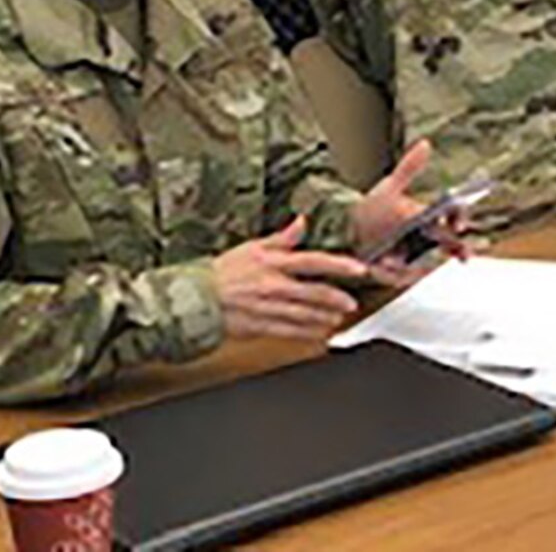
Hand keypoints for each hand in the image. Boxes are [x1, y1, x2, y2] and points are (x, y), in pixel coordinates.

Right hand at [210, 217, 368, 341]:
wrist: (197, 298)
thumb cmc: (224, 272)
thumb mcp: (253, 247)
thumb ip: (282, 238)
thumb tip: (302, 221)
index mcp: (273, 263)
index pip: (312, 261)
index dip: (338, 265)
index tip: (358, 269)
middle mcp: (273, 285)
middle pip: (313, 292)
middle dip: (336, 299)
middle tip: (352, 302)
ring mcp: (267, 308)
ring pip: (304, 314)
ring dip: (324, 317)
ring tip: (338, 318)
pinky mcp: (260, 326)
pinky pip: (289, 332)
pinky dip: (306, 333)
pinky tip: (319, 334)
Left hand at [351, 140, 474, 285]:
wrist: (346, 230)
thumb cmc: (373, 208)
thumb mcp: (390, 188)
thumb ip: (409, 167)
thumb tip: (426, 144)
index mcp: (427, 215)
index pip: (454, 215)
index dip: (460, 218)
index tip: (458, 224)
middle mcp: (426, 236)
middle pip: (450, 244)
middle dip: (458, 250)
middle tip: (462, 255)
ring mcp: (414, 255)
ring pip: (425, 263)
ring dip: (412, 265)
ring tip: (389, 260)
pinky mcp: (399, 272)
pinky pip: (403, 275)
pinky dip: (393, 272)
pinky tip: (380, 266)